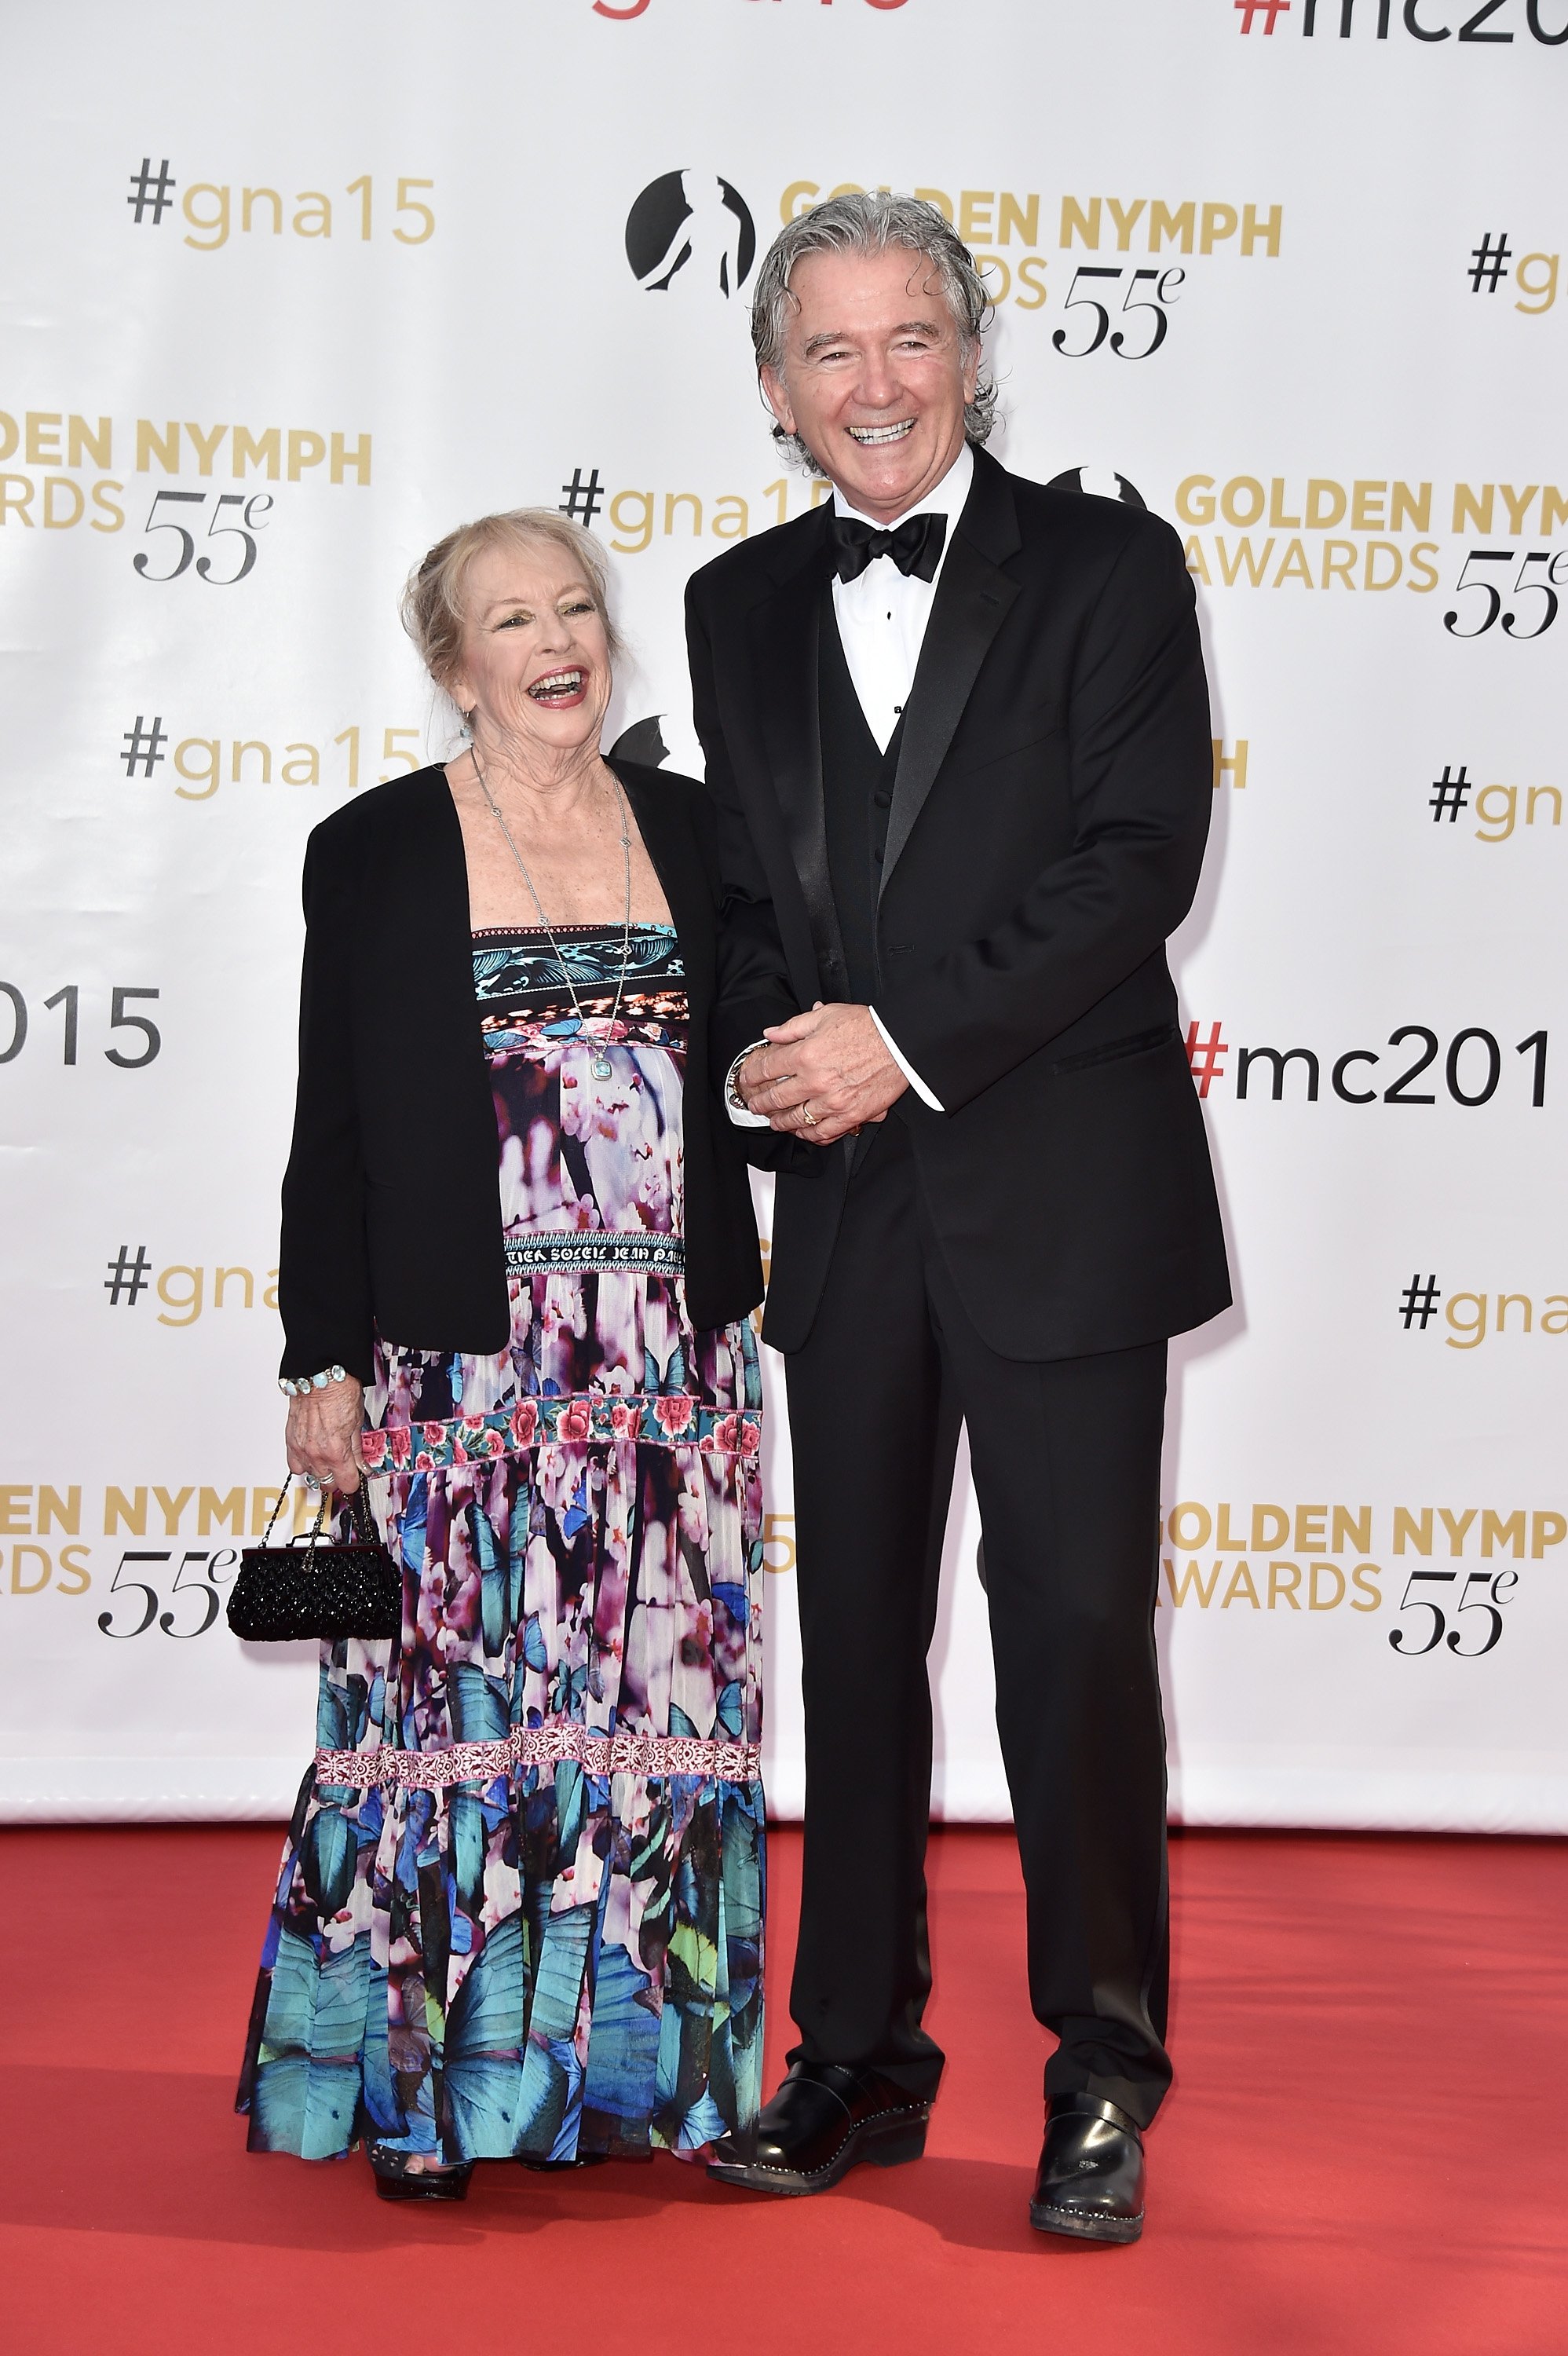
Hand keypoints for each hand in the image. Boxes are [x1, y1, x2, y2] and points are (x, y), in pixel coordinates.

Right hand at [285, 1376, 365, 1494]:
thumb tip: (360, 1465)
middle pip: (327, 1484)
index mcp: (336, 1452)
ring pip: (310, 1476)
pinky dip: (303, 1463)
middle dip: (337, 1479)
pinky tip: (311, 1455)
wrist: (319, 1377)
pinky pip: (294, 1464)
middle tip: (343, 1469)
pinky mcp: (290, 1441)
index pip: (346, 1483)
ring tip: (328, 1460)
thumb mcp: (357, 1423)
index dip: (353, 1482)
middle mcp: (316, 1454)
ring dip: (320, 1471)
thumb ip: (356, 1449)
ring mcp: (301, 1448)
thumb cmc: (339, 1393)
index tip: (355, 1478)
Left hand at [737, 1002, 905, 1145]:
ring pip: (795, 1119)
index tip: (747, 1078)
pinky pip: (823, 1133)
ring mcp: (832, 1102)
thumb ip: (793, 1027)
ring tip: (773, 1121)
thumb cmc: (867, 1028)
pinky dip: (808, 1135)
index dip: (751, 1075)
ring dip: (779, 1122)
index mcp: (806, 1055)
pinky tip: (802, 1132)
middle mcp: (815, 1081)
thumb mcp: (826, 1016)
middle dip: (759, 1103)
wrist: (901, 1043)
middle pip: (775, 1099)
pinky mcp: (850, 1116)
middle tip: (753, 1104)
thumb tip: (771, 1033)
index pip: (767, 1069)